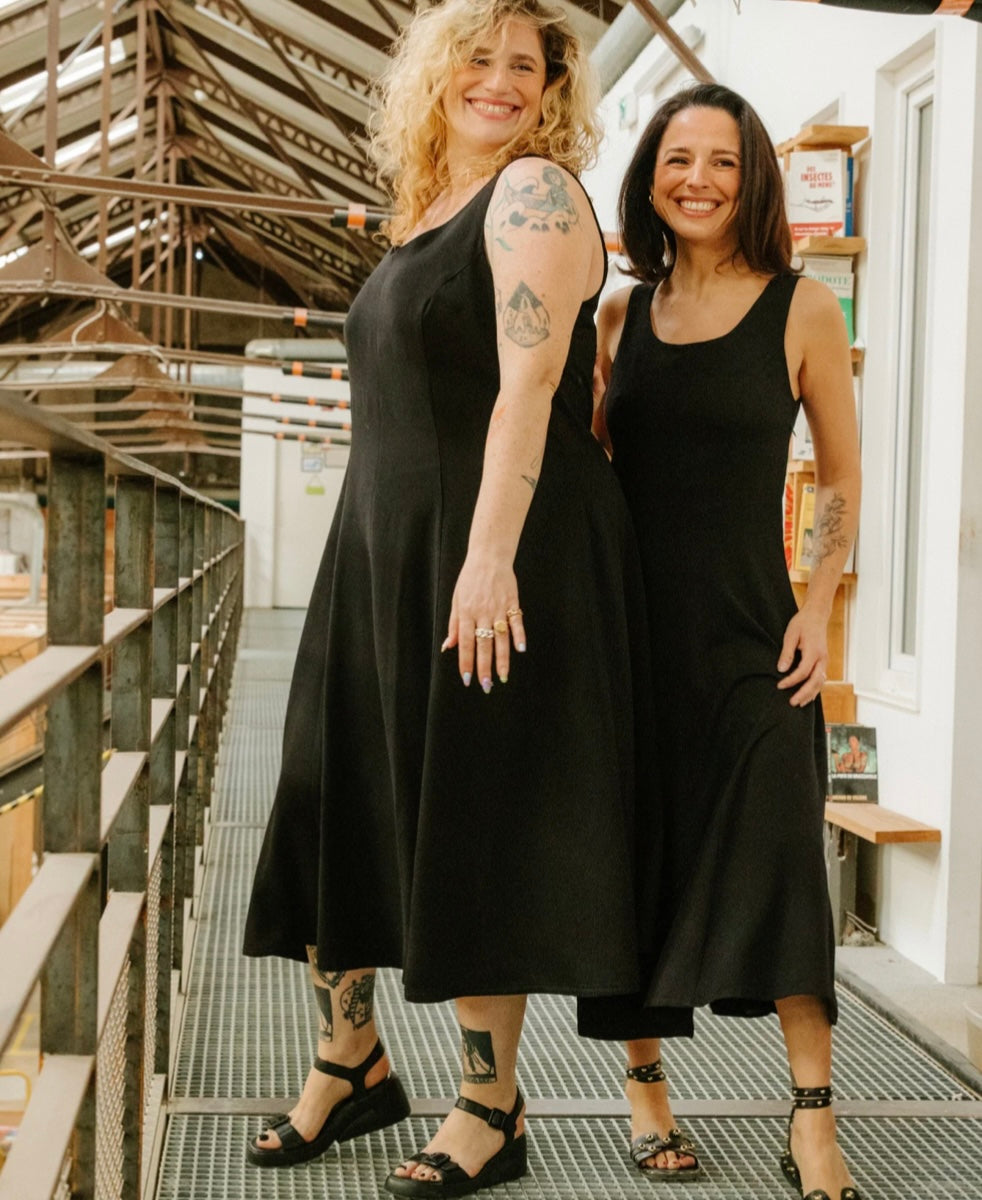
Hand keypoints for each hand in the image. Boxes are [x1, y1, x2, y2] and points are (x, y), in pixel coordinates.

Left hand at [442, 553, 526, 691]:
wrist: (489, 557)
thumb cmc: (470, 579)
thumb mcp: (456, 600)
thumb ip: (454, 625)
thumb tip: (448, 646)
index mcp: (466, 613)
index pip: (466, 643)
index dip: (466, 662)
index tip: (467, 679)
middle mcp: (482, 613)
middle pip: (483, 645)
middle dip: (484, 667)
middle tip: (486, 685)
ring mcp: (499, 608)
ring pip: (501, 638)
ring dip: (502, 659)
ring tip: (502, 677)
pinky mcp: (512, 603)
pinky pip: (517, 623)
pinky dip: (519, 636)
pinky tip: (520, 650)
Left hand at [776, 608, 828, 706]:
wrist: (817, 615)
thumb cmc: (802, 623)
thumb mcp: (790, 635)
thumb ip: (786, 653)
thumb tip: (781, 669)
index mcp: (814, 652)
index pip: (803, 672)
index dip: (791, 681)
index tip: (779, 686)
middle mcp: (822, 658)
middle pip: (815, 681)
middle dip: (804, 694)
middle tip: (792, 703)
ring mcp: (825, 660)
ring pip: (820, 682)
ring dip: (810, 694)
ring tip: (799, 703)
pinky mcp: (823, 661)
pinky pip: (821, 678)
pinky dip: (815, 688)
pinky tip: (808, 696)